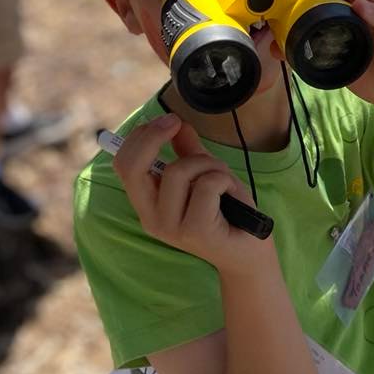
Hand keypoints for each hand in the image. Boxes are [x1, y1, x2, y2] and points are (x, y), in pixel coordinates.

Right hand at [112, 116, 274, 275]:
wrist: (250, 254)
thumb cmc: (227, 213)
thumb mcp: (204, 175)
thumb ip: (187, 151)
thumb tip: (176, 123)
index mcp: (148, 204)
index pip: (124, 166)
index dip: (140, 136)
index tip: (167, 120)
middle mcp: (151, 218)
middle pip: (134, 166)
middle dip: (154, 136)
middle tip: (177, 123)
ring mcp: (171, 227)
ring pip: (179, 170)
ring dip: (208, 164)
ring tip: (223, 181)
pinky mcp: (195, 231)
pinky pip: (207, 185)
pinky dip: (225, 180)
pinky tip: (232, 196)